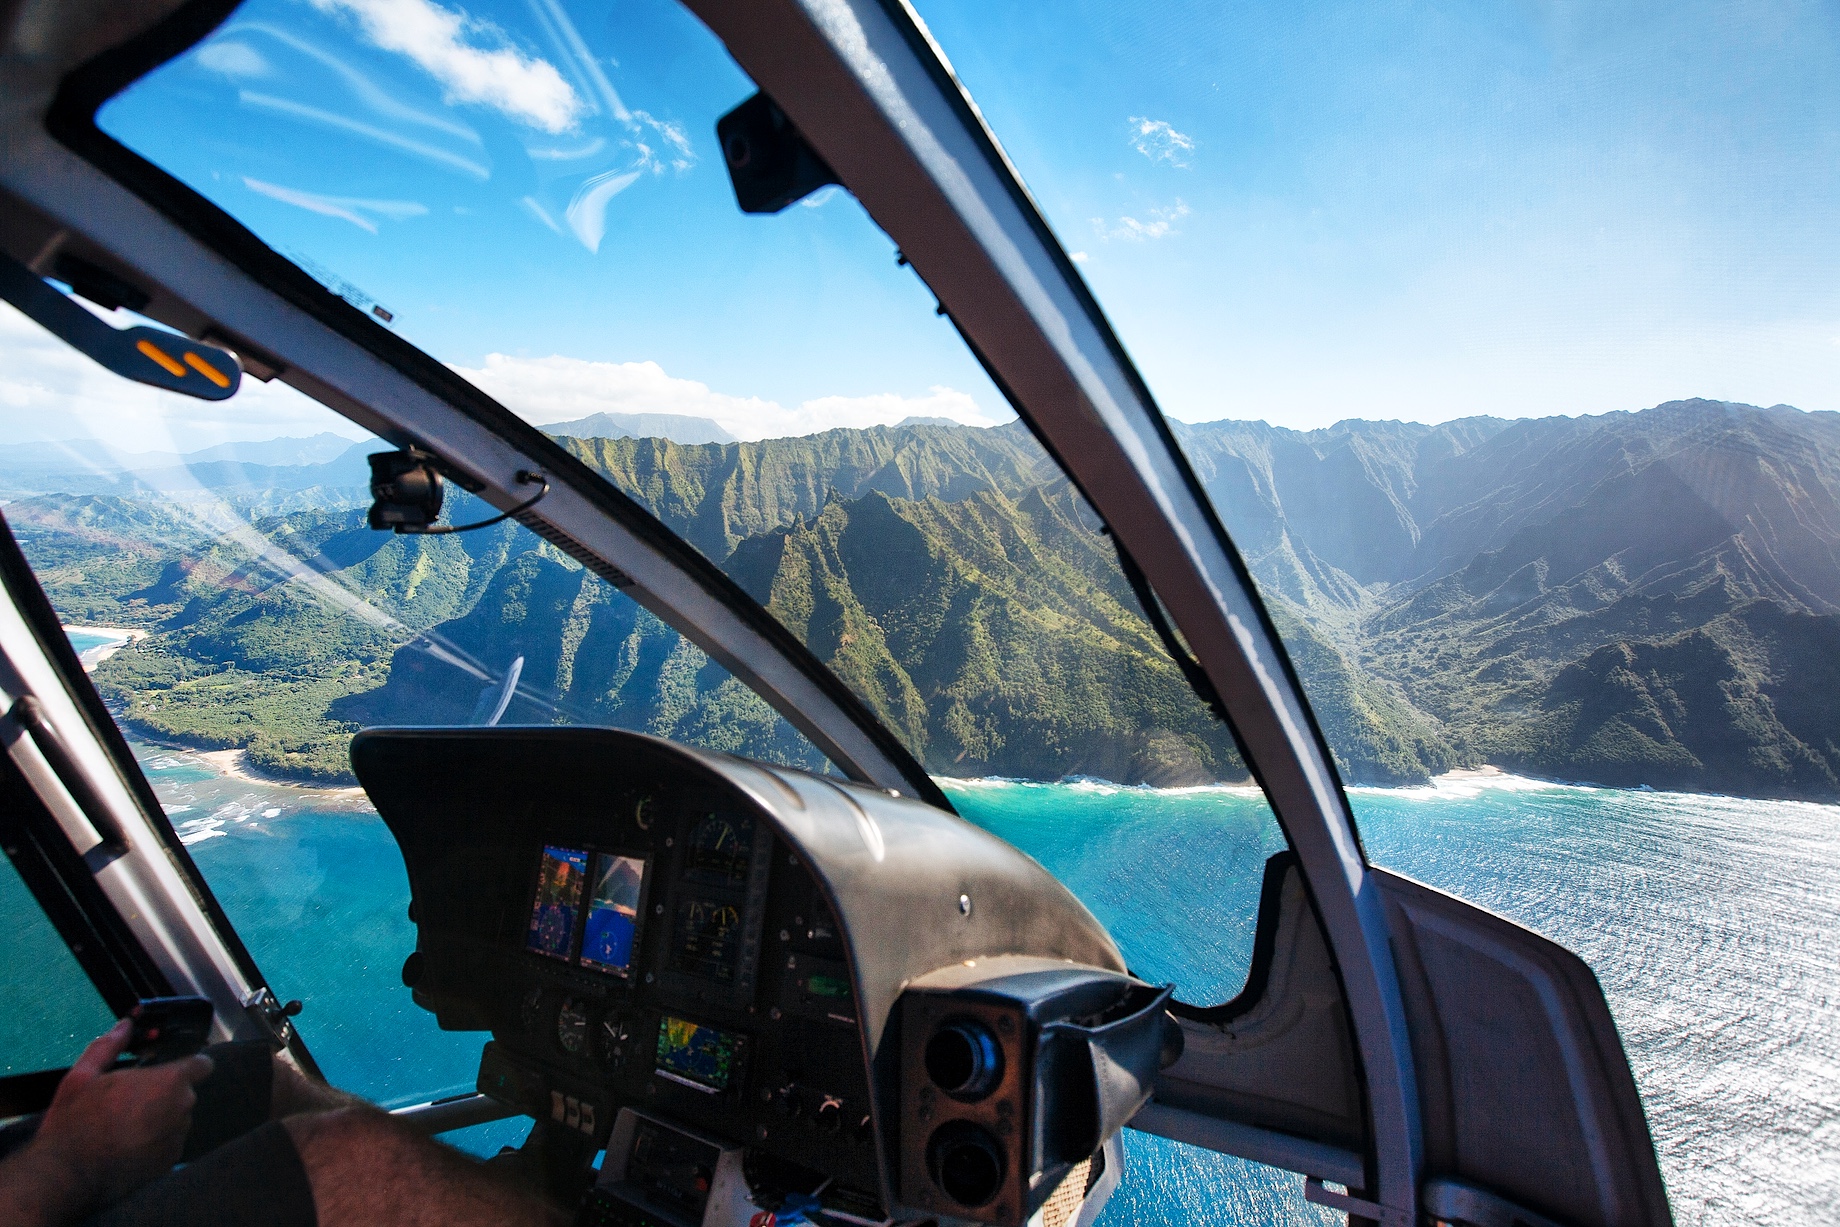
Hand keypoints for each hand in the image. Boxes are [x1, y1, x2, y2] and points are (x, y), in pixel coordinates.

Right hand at [0, 1020, 212, 1225]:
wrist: (67, 1176)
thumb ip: (109, 1046)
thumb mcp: (82, 1076)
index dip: (189, 1064)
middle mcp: (182, 1108)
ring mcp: (178, 1136)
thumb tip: (125, 1026)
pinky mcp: (169, 1161)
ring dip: (158, 1118)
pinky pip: (168, 1142)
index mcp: (169, 1081)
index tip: (169, 1069)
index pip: (202, 1064)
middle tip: (130, 1100)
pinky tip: (126, 1144)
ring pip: (175, 1118)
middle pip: (183, 1092)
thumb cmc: (75, 1123)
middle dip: (163, 1093)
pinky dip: (154, 1141)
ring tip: (123, 1125)